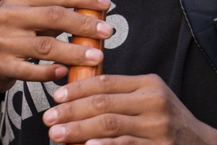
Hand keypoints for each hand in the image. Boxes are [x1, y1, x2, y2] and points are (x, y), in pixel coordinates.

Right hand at [0, 0, 113, 96]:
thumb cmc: (10, 35)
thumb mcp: (25, 15)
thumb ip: (52, 12)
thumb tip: (92, 11)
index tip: (105, 3)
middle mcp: (7, 15)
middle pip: (53, 17)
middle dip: (84, 24)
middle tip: (107, 31)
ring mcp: (3, 41)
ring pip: (46, 46)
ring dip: (75, 52)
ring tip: (96, 56)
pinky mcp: (1, 65)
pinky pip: (32, 71)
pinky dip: (51, 73)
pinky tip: (66, 73)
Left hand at [43, 74, 216, 144]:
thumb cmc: (167, 121)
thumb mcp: (149, 98)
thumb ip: (120, 93)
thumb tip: (75, 95)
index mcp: (147, 84)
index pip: (104, 82)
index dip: (76, 89)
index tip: (56, 97)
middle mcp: (154, 102)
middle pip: (102, 104)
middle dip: (71, 112)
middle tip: (49, 119)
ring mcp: (158, 127)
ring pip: (109, 126)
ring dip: (78, 130)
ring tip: (58, 134)